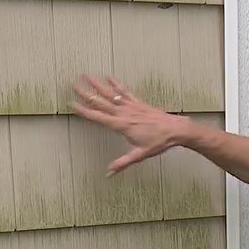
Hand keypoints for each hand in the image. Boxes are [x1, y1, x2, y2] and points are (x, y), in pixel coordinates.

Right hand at [71, 75, 191, 174]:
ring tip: (86, 75)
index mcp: (122, 125)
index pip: (98, 117)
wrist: (175, 130)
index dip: (84, 111)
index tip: (72, 104)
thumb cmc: (159, 142)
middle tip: (74, 85)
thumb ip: (123, 163)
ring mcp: (131, 106)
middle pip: (101, 102)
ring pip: (111, 94)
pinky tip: (110, 77)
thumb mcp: (140, 154)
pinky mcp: (139, 103)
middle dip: (86, 94)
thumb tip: (109, 173)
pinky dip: (116, 84)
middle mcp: (124, 113)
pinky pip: (125, 92)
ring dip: (98, 85)